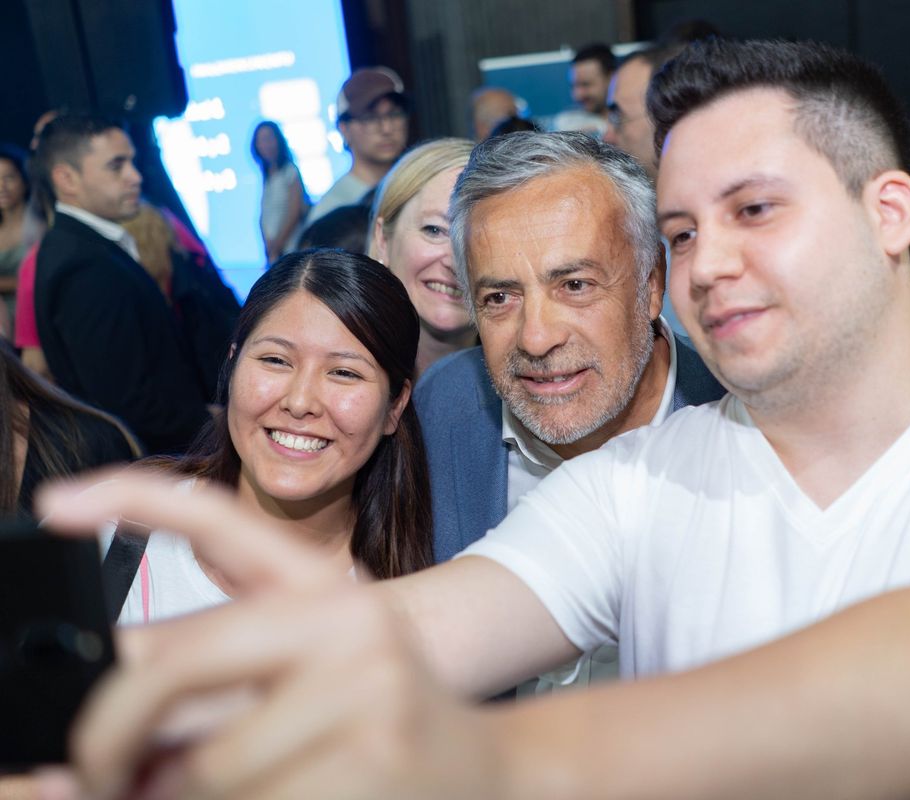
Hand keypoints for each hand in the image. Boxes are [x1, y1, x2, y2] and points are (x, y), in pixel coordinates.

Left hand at [35, 473, 498, 799]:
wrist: (481, 767)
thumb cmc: (379, 720)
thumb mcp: (306, 669)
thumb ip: (216, 661)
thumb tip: (115, 674)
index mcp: (324, 587)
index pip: (220, 521)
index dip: (135, 499)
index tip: (60, 502)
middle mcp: (350, 619)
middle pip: (175, 664)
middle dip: (111, 735)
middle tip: (97, 771)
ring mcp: (367, 687)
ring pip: (204, 763)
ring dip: (176, 798)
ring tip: (197, 796)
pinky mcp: (373, 757)